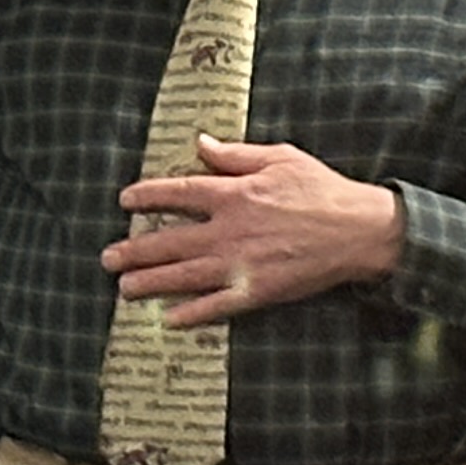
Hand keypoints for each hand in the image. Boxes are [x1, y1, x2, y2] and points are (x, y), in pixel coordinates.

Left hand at [102, 139, 403, 325]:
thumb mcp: (280, 157)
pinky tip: (169, 320)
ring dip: (150, 283)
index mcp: (234, 194)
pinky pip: (217, 306)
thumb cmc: (321, 189)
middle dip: (134, 250)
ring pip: (183, 276)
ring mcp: (241, 264)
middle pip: (170, 241)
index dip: (147, 196)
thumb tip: (201, 144)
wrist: (358, 230)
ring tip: (124, 289)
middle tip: (108, 258)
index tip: (125, 200)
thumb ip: (236, 155)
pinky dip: (192, 314)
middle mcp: (229, 230)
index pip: (178, 193)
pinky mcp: (257, 291)